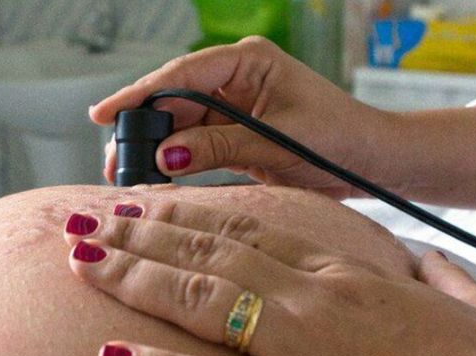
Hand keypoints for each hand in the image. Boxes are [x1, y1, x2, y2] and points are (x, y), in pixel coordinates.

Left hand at [63, 201, 475, 355]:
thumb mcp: (460, 294)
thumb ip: (426, 269)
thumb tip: (419, 259)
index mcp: (339, 271)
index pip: (246, 228)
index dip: (186, 215)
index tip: (144, 206)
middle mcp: (307, 296)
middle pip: (205, 252)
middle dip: (138, 235)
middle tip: (87, 221)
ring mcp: (298, 345)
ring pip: (196, 298)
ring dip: (130, 277)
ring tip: (81, 260)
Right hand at [91, 36, 387, 197]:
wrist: (371, 163)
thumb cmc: (338, 140)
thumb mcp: (276, 142)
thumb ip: (219, 146)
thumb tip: (164, 156)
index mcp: (249, 60)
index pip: (181, 75)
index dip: (139, 95)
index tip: (104, 114)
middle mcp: (236, 78)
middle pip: (173, 99)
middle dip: (141, 128)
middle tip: (112, 160)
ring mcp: (233, 106)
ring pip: (179, 124)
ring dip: (154, 148)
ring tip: (124, 173)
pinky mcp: (234, 133)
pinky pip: (194, 143)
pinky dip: (175, 160)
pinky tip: (154, 175)